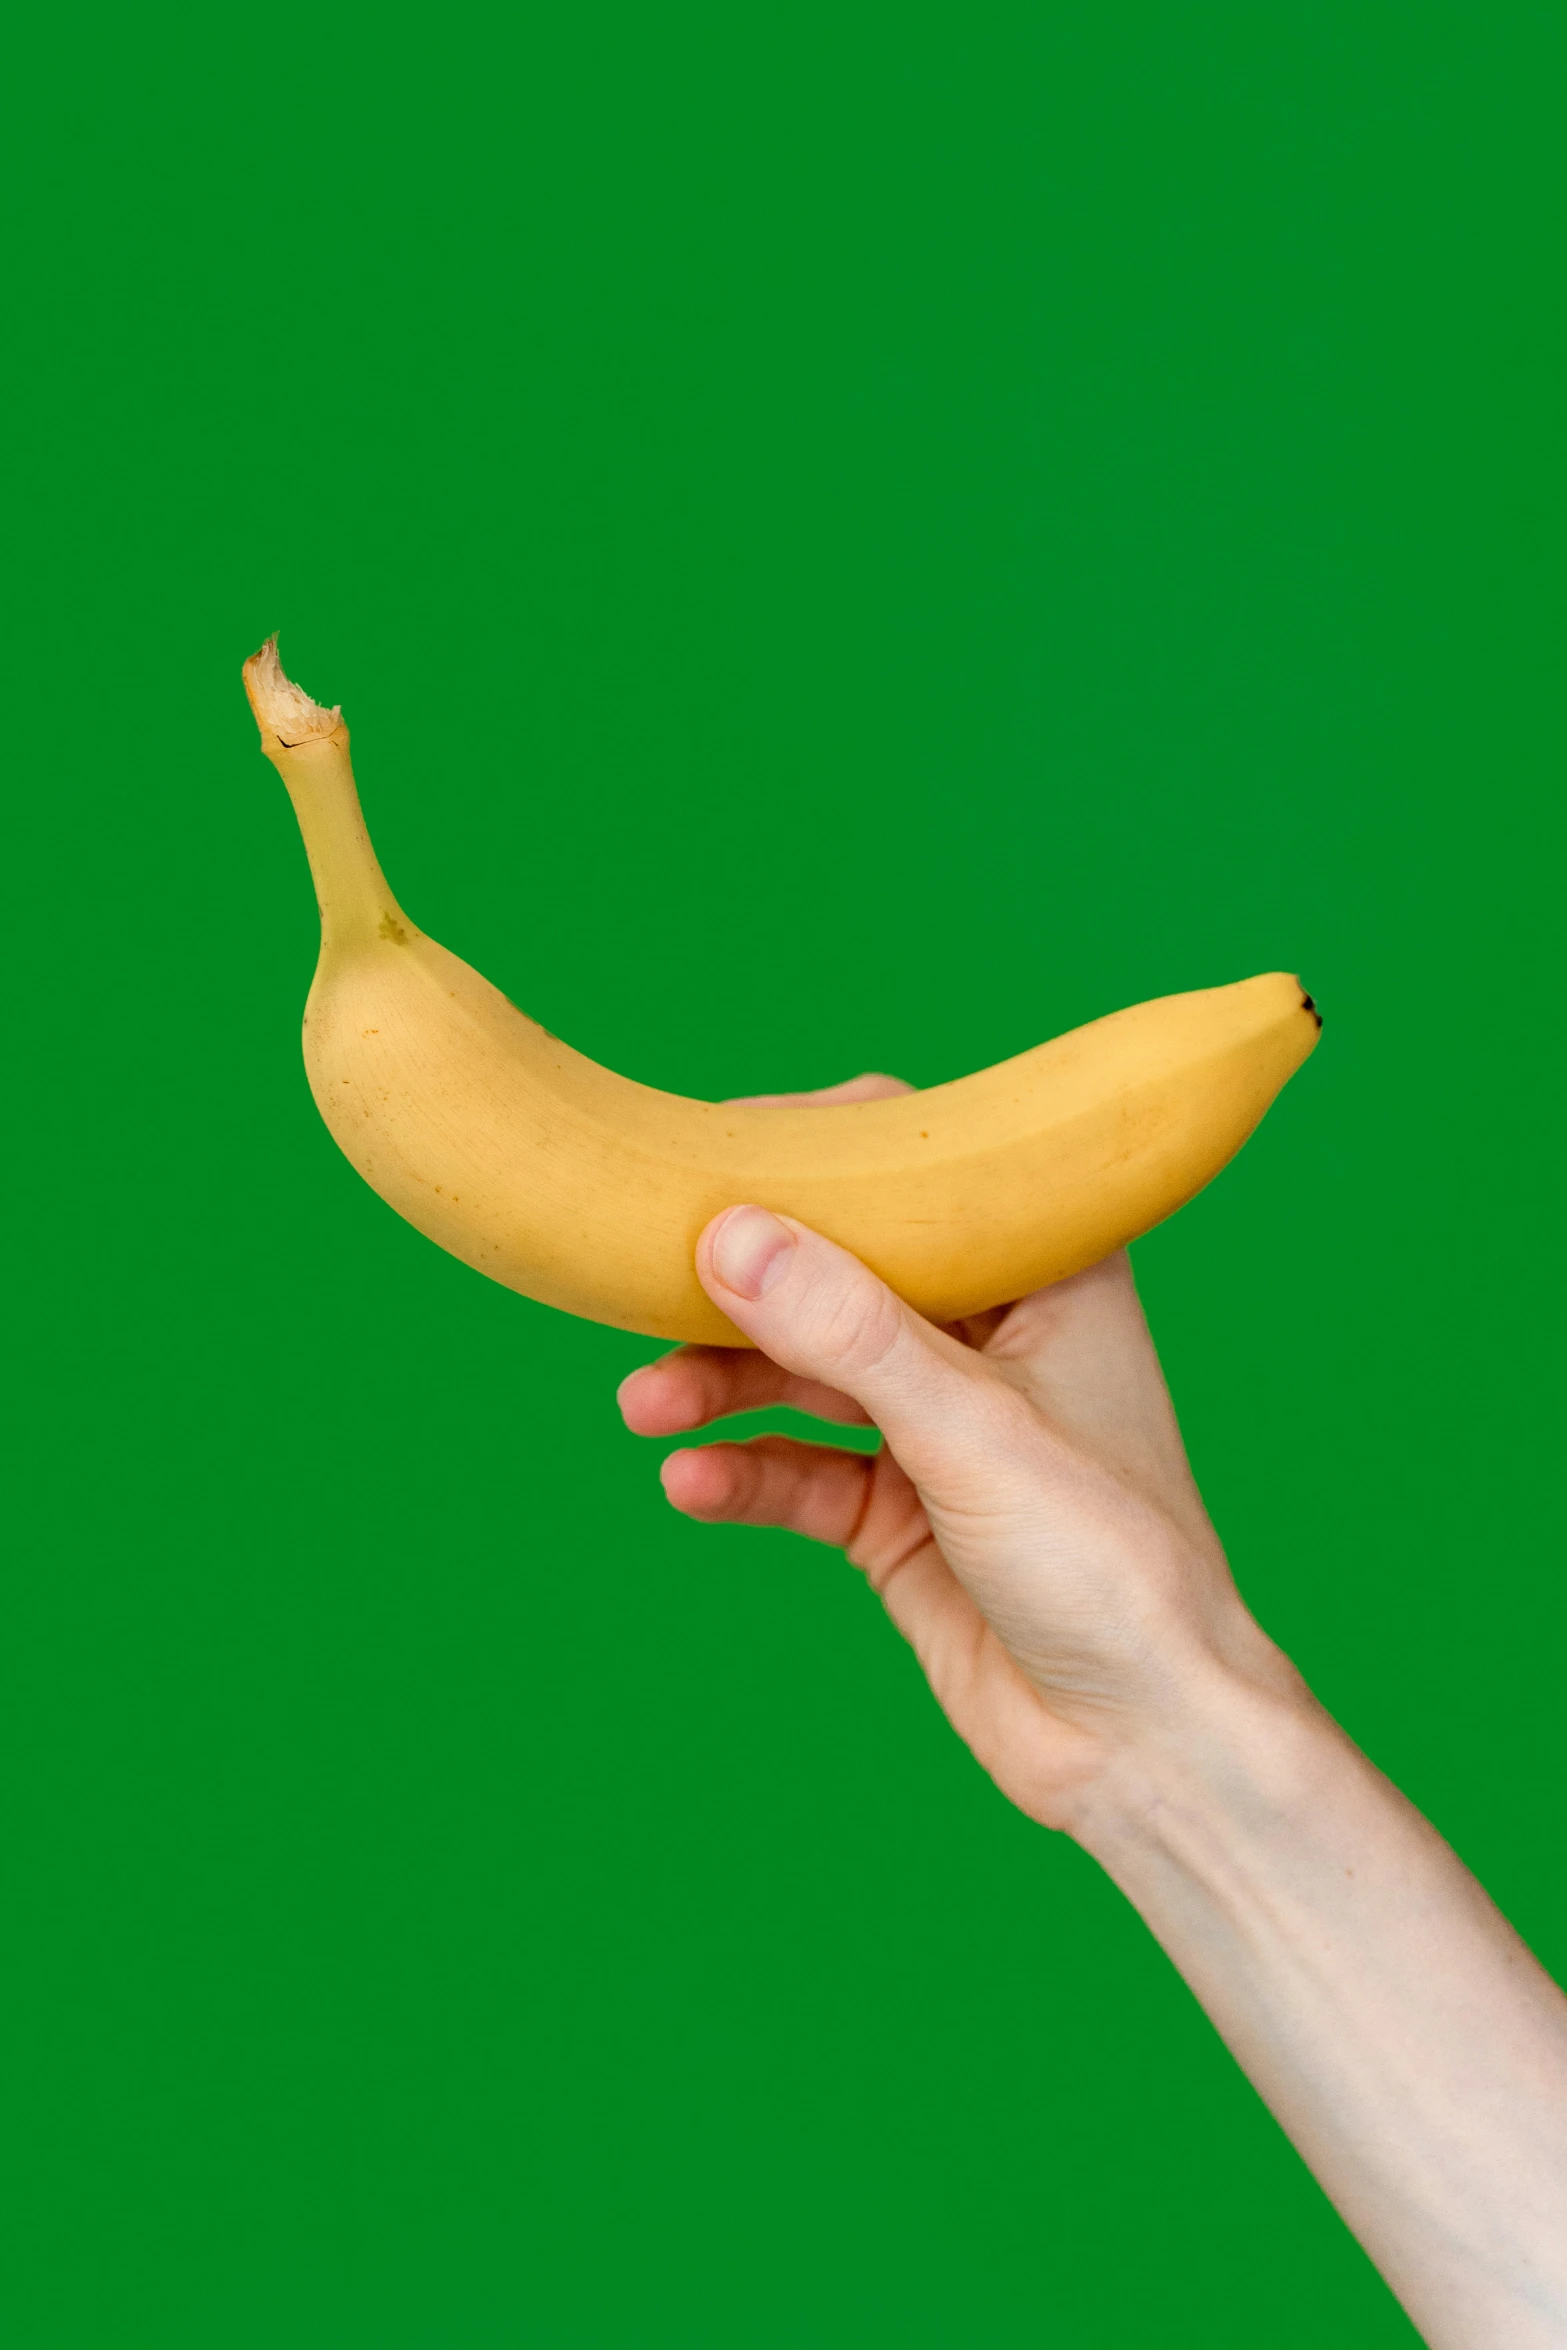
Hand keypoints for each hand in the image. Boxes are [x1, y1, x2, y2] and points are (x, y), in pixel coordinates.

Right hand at [617, 1076, 1304, 1829]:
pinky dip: (743, 1471)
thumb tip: (730, 1235)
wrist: (1145, 1744)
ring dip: (720, 1385)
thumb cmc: (1112, 1566)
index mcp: (1048, 1275)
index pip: (915, 1169)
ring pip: (803, 1375)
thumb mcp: (973, 1432)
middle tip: (640, 1293)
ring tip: (645, 1407)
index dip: (810, 1150)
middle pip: (838, 1272)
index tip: (702, 1155)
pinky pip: (798, 1471)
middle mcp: (990, 1337)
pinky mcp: (898, 1513)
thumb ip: (850, 1333)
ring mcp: (939, 1428)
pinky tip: (691, 1483)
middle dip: (739, 1290)